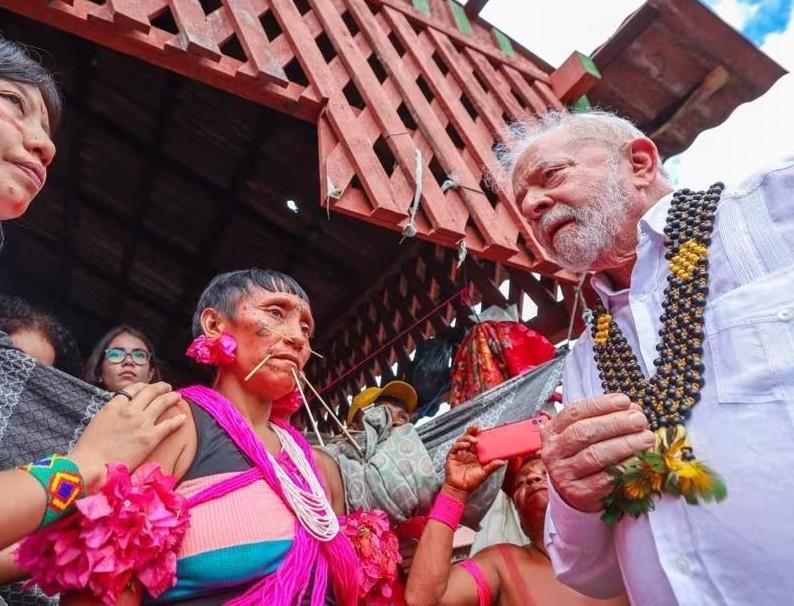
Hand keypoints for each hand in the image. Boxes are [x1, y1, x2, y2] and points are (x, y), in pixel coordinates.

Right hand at [69, 382, 186, 490]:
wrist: (90, 464)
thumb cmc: (88, 448)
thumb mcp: (97, 421)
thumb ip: (111, 413)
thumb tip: (119, 411)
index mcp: (114, 405)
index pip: (133, 389)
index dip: (144, 386)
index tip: (148, 387)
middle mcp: (130, 410)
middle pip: (150, 392)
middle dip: (160, 387)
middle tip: (167, 387)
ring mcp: (142, 423)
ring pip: (162, 403)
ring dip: (171, 397)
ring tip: (177, 396)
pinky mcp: (150, 438)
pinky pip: (169, 425)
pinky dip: (177, 420)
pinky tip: (182, 418)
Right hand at [443, 426, 504, 498]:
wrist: (460, 490)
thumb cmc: (471, 483)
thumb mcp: (484, 474)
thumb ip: (492, 467)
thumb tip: (502, 461)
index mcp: (474, 455)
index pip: (477, 441)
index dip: (479, 435)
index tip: (484, 430)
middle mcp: (466, 452)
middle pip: (468, 437)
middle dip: (471, 431)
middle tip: (477, 428)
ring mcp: (459, 453)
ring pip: (461, 440)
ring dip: (467, 438)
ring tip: (474, 441)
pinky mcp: (451, 456)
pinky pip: (455, 447)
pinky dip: (460, 445)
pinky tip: (466, 446)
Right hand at [540, 393, 655, 512]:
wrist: (573, 492)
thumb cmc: (581, 455)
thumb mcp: (581, 434)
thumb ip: (601, 419)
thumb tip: (632, 409)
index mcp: (552, 431)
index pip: (575, 412)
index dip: (600, 405)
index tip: (624, 401)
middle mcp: (553, 452)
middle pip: (584, 432)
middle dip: (616, 423)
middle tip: (640, 419)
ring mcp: (564, 474)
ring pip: (595, 455)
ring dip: (624, 444)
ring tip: (646, 437)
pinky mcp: (580, 494)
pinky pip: (605, 479)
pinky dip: (625, 467)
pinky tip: (640, 459)